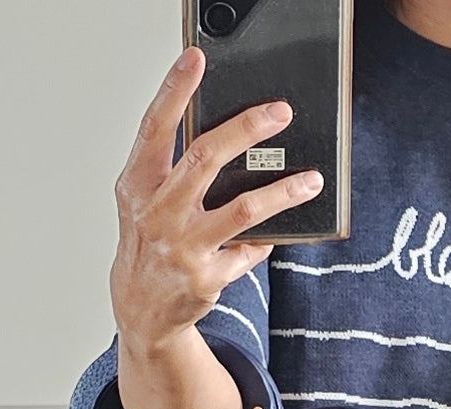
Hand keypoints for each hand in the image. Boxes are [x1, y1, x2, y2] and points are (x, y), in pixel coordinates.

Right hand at [109, 44, 322, 352]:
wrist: (141, 306)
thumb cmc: (148, 242)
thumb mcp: (144, 200)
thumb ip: (172, 167)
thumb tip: (226, 135)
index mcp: (138, 185)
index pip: (155, 128)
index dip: (174, 91)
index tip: (196, 59)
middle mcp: (158, 214)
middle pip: (206, 159)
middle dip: (247, 130)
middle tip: (280, 113)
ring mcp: (183, 247)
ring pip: (243, 210)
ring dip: (283, 193)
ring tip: (312, 180)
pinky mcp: (207, 277)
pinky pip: (251, 250)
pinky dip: (267, 239)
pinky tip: (280, 230)